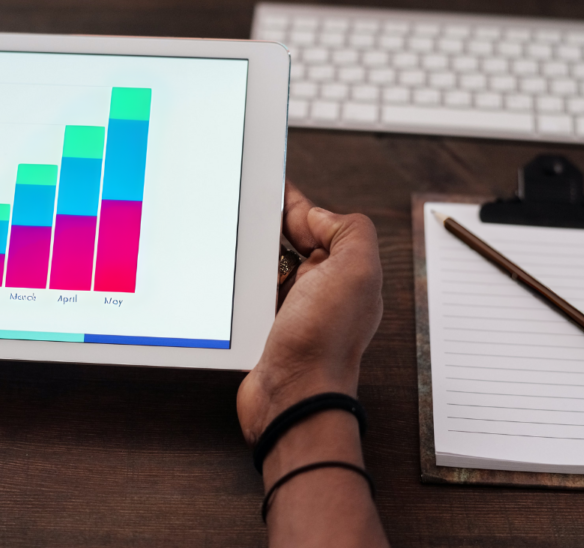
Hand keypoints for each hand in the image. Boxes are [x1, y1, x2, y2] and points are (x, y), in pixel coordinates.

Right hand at [236, 181, 382, 444]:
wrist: (292, 397)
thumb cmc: (324, 343)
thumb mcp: (356, 270)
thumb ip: (349, 231)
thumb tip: (318, 216)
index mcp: (346, 270)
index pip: (319, 223)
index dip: (295, 203)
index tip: (269, 186)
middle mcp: (322, 289)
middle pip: (291, 241)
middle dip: (269, 224)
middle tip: (243, 206)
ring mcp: (292, 309)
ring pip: (268, 265)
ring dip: (252, 252)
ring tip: (232, 235)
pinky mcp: (266, 328)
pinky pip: (251, 293)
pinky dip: (241, 281)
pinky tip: (228, 273)